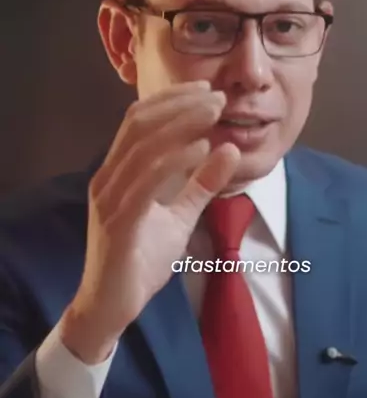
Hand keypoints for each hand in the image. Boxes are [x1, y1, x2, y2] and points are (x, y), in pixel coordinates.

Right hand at [59, 81, 239, 362]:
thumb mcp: (180, 217)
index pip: (138, 120)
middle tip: (217, 96)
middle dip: (180, 105)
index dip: (171, 99)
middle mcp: (107, 178)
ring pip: (143, 146)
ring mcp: (110, 199)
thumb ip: (201, 185)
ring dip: (181, 124)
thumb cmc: (140, 261)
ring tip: (214, 113)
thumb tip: (227, 149)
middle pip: (140, 124)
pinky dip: (175, 159)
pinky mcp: (119, 222)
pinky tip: (202, 148)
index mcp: (116, 172)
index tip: (206, 89)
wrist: (110, 307)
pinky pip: (146, 181)